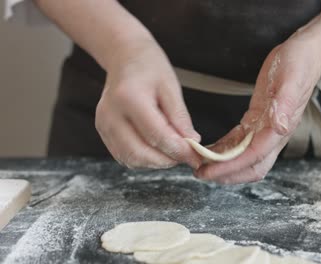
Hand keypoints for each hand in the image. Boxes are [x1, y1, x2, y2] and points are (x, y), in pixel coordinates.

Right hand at [95, 39, 201, 168]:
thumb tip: (192, 143)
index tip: (196, 156)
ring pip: (131, 159)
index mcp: (129, 97)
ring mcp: (103, 124)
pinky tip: (158, 150)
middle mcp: (111, 114)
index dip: (179, 150)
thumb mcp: (171, 87)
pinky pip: (124, 155)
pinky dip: (144, 159)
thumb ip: (180, 118)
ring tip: (174, 152)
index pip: (156, 135)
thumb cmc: (149, 67)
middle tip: (187, 156)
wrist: (125, 57)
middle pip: (140, 152)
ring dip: (156, 162)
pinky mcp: (103, 131)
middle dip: (167, 160)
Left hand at [194, 36, 320, 183]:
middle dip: (227, 174)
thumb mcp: (292, 79)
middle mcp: (274, 133)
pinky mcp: (258, 120)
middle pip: (252, 166)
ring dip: (224, 165)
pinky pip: (240, 142)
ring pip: (245, 158)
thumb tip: (279, 127)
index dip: (231, 166)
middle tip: (200, 172)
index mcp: (281, 127)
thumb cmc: (301, 63)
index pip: (254, 156)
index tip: (210, 170)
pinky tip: (210, 149)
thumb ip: (285, 104)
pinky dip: (225, 149)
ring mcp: (266, 128)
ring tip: (199, 164)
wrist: (307, 53)